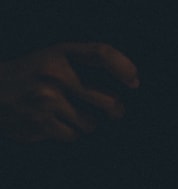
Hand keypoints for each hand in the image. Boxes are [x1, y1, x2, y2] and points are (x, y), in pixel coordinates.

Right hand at [0, 42, 138, 143]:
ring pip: (91, 123)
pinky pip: (73, 135)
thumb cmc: (32, 77)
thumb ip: (86, 65)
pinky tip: (50, 123)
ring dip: (83, 124)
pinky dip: (66, 133)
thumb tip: (133, 81)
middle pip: (109, 102)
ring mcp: (47, 97)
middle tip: (115, 112)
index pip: (102, 53)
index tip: (134, 82)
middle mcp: (54, 72)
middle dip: (115, 111)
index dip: (124, 67)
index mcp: (59, 53)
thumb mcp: (54, 59)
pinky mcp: (40, 121)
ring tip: (63, 114)